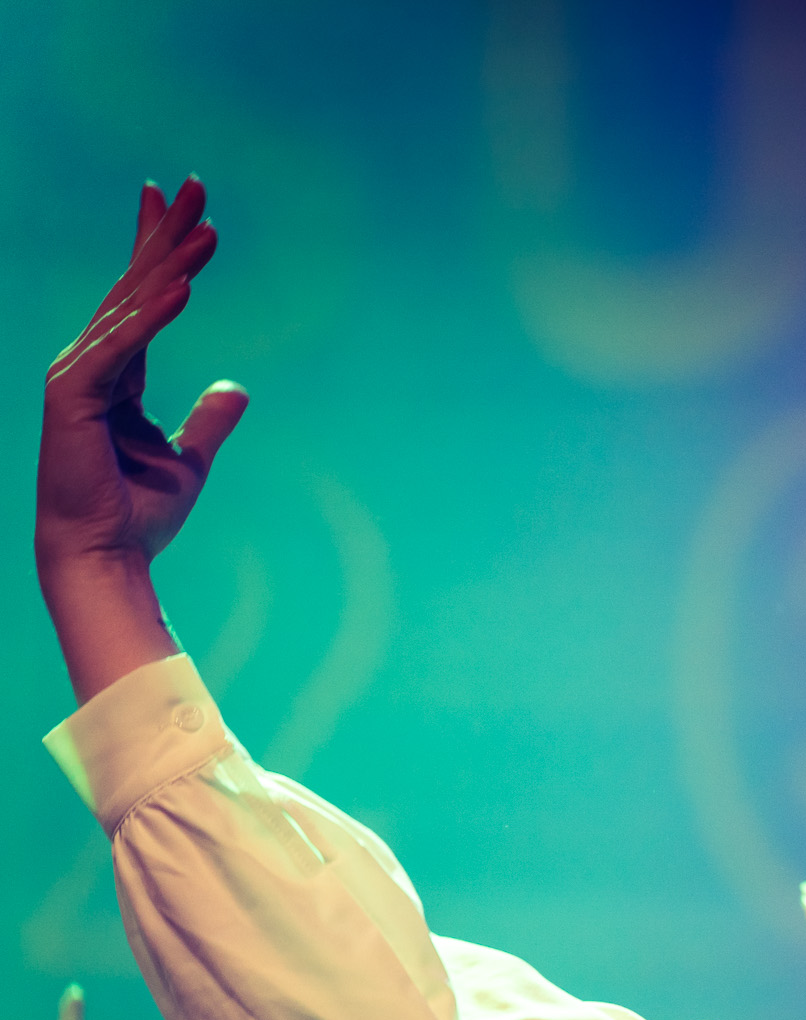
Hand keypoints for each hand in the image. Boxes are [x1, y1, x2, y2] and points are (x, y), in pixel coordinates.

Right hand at [36, 179, 249, 700]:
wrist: (107, 556)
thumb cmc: (138, 513)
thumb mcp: (188, 459)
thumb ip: (210, 421)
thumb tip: (237, 387)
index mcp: (116, 374)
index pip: (139, 297)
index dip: (157, 247)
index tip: (175, 202)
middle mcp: (92, 364)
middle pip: (134, 286)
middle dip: (165, 235)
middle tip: (196, 186)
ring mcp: (79, 376)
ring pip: (132, 307)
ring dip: (170, 265)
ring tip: (208, 229)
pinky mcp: (77, 395)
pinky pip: (124, 346)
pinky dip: (154, 316)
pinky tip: (184, 286)